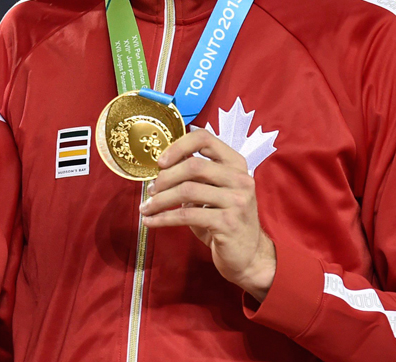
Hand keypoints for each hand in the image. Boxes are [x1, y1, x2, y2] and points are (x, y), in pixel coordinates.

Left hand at [139, 128, 276, 301]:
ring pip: (187, 190)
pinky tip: (151, 221)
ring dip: (160, 200)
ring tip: (146, 207)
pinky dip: (163, 218)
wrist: (249, 255)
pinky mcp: (228, 223)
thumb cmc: (224, 220)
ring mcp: (237, 201)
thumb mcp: (212, 192)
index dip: (178, 146)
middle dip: (165, 178)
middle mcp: (240, 179)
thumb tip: (161, 167)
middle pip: (193, 166)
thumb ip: (195, 177)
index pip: (205, 139)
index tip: (160, 162)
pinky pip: (186, 215)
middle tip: (151, 190)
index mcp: (236, 164)